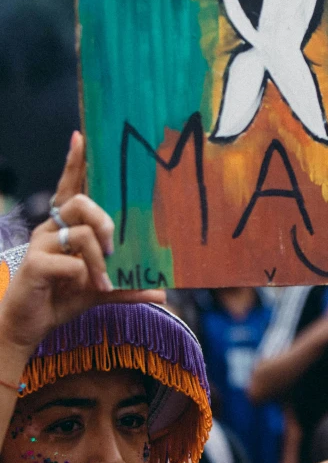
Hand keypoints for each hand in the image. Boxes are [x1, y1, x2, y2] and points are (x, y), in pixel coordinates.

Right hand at [0, 134, 164, 356]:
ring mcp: (41, 244)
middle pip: (80, 202)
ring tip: (101, 280)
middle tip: (114, 247)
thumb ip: (128, 286)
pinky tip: (80, 287)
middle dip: (104, 221)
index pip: (69, 186)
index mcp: (65, 224)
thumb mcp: (101, 289)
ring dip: (99, 259)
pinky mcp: (34, 263)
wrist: (30, 326)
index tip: (81, 136)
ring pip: (80, 233)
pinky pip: (70, 262)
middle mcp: (51, 227)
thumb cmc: (63, 296)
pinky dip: (82, 276)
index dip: (75, 162)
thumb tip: (162, 290)